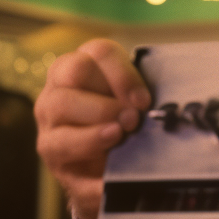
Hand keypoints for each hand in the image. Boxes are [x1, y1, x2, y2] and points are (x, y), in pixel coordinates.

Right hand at [34, 38, 149, 218]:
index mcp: (87, 64)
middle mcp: (61, 84)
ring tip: (121, 135)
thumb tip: (171, 99)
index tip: (144, 101)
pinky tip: (107, 156)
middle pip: (76, 70)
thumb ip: (142, 96)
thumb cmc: (125, 124)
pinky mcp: (48, 146)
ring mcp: (49, 115)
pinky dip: (88, 148)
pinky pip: (59, 144)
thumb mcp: (135, 105)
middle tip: (133, 119)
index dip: (124, 74)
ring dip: (97, 119)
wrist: (106, 168)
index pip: (100, 51)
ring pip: (62, 104)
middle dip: (110, 95)